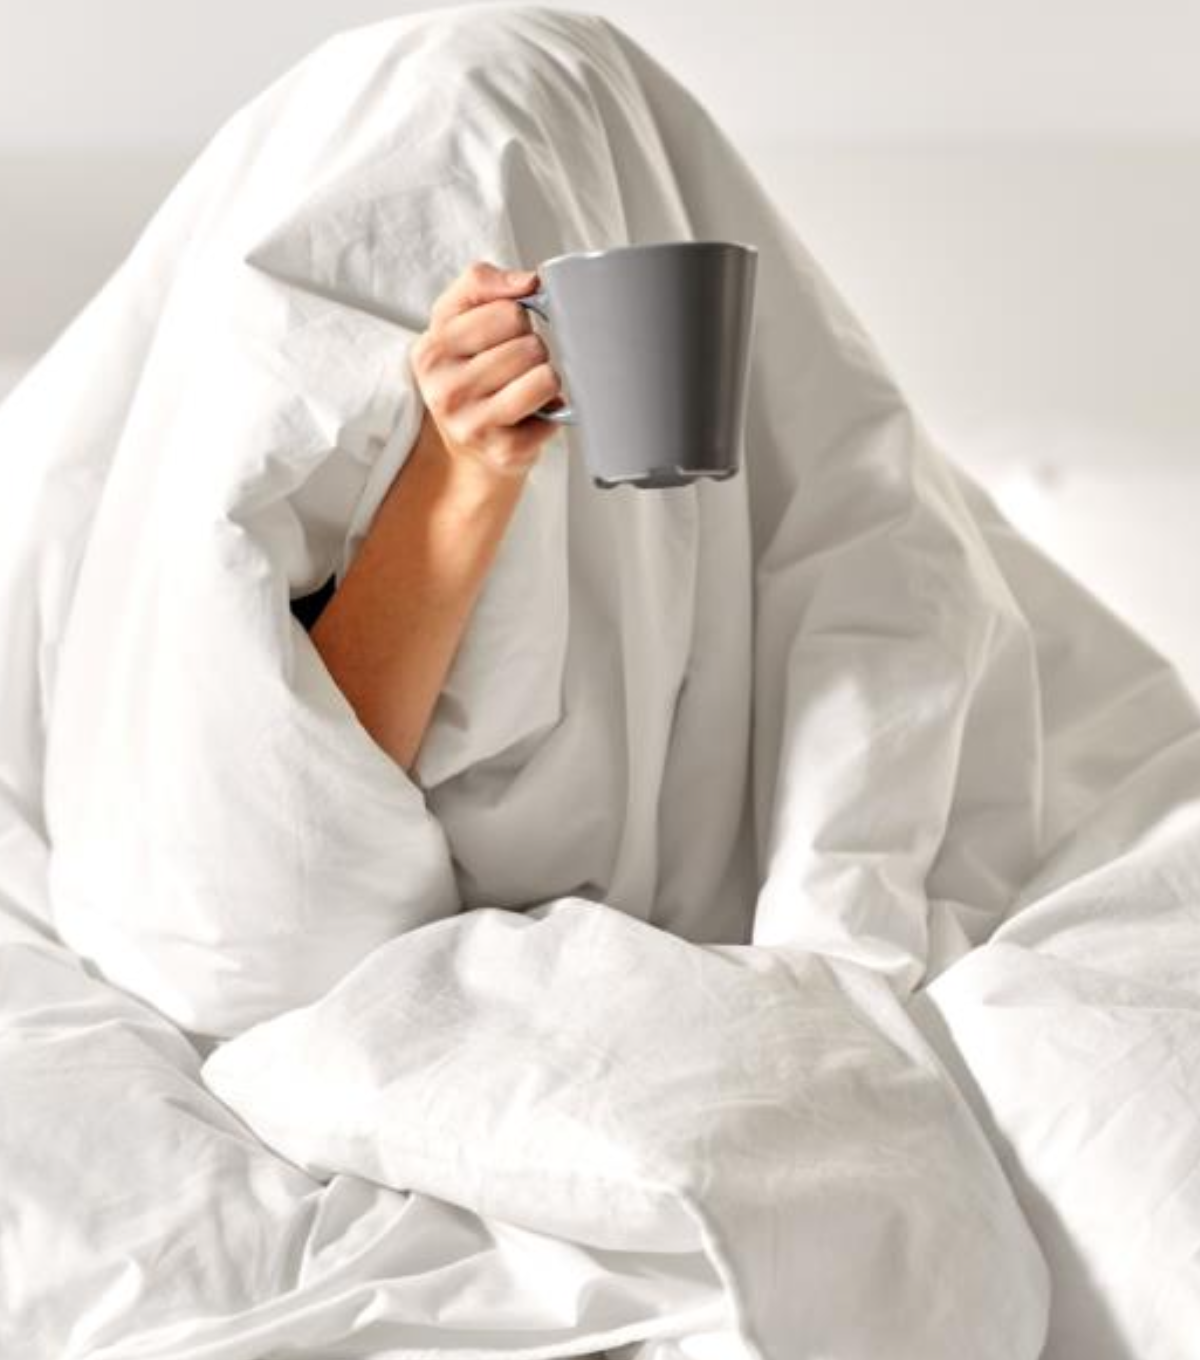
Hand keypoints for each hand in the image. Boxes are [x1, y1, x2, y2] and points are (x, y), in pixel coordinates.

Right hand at [408, 260, 564, 481]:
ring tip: (525, 388)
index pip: (508, 311)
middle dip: (533, 351)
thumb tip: (529, 280)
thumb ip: (482, 283)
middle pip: (530, 346)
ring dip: (546, 379)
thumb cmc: (466, 373)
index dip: (518, 318)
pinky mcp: (504, 452)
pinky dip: (552, 413)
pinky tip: (530, 416)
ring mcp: (473, 425)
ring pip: (545, 378)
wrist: (462, 447)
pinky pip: (554, 415)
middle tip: (516, 367)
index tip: (504, 334)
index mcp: (432, 350)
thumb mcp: (455, 320)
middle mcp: (446, 390)